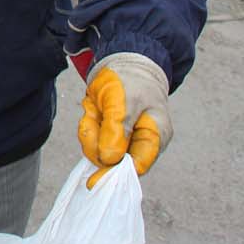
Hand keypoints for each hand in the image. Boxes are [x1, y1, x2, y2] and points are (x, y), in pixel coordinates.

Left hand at [77, 52, 171, 189]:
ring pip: (98, 149)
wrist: (123, 64)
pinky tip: (94, 108)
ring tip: (98, 108)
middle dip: (97, 140)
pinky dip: (88, 123)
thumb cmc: (131, 81)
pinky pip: (91, 137)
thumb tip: (109, 160)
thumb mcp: (124, 100)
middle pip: (113, 160)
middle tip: (96, 115)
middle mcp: (140, 143)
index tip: (94, 179)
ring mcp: (123, 140)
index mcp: (155, 136)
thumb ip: (117, 130)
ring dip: (91, 128)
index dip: (117, 173)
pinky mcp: (108, 135)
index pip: (138, 165)